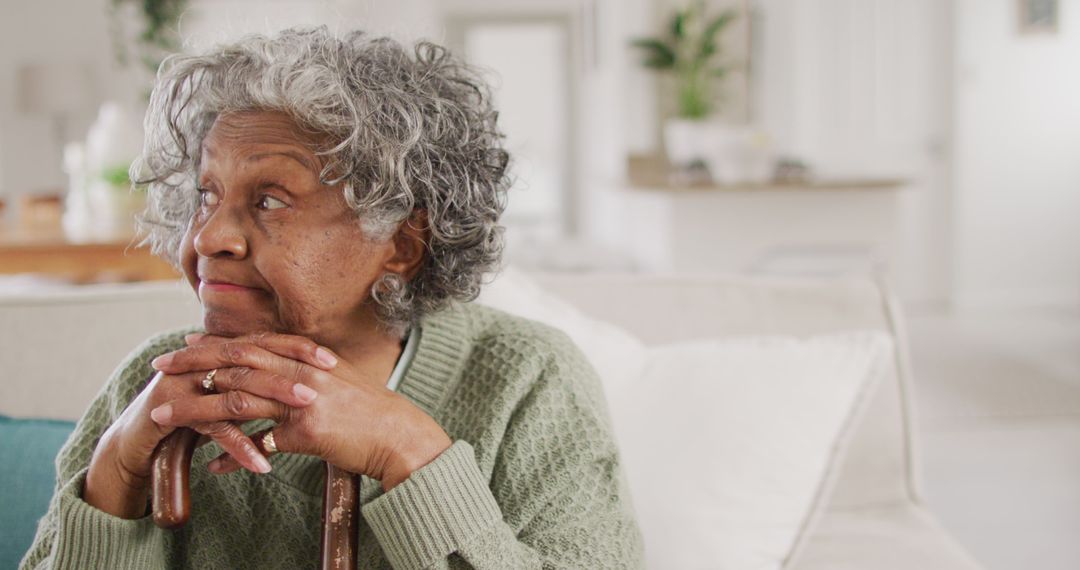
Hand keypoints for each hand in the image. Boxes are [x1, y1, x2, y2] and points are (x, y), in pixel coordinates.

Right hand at [84, 335, 328, 517]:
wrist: (136, 437)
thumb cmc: (190, 415)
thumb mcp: (224, 394)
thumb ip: (253, 382)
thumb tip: (298, 377)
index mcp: (220, 353)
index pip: (265, 343)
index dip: (298, 348)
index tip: (331, 359)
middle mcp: (204, 361)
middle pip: (254, 361)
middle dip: (291, 372)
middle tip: (326, 380)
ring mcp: (186, 383)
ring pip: (236, 391)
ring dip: (272, 403)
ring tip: (305, 413)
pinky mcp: (173, 411)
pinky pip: (213, 429)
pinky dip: (239, 448)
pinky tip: (262, 464)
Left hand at [148, 333, 452, 490]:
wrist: (397, 433)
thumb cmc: (368, 408)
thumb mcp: (335, 379)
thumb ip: (304, 373)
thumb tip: (276, 376)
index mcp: (306, 357)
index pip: (251, 343)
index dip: (215, 343)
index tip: (185, 344)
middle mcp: (300, 372)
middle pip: (235, 363)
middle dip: (192, 364)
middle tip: (159, 366)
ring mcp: (302, 400)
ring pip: (236, 400)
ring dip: (195, 408)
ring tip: (163, 414)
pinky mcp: (306, 431)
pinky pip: (259, 444)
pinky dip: (232, 455)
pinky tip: (211, 465)